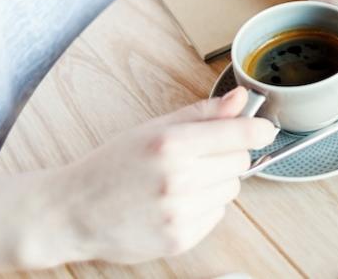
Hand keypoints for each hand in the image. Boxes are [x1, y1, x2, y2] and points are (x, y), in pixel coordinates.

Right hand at [57, 88, 274, 263]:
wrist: (73, 211)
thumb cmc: (113, 165)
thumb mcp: (154, 128)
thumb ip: (203, 113)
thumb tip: (241, 99)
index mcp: (171, 144)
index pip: (240, 135)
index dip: (258, 130)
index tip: (264, 129)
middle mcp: (178, 179)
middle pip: (240, 162)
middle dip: (226, 156)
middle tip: (198, 157)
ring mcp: (179, 213)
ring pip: (232, 190)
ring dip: (216, 183)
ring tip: (180, 182)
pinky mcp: (180, 239)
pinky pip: (216, 215)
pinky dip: (203, 208)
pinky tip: (174, 203)